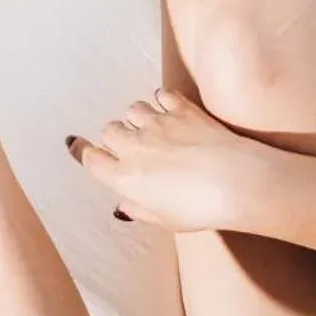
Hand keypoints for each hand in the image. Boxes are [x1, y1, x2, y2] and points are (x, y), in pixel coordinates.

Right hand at [67, 88, 273, 233]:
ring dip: (137, 117)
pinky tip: (168, 108)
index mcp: (126, 178)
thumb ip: (141, 210)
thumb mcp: (167, 221)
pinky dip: (161, 100)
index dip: (83, 151)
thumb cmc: (203, 209)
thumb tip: (125, 206)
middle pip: (109, 130)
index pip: (91, 158)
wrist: (237, 183)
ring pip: (132, 109)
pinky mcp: (181, 109)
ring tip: (151, 127)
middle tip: (131, 147)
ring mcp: (157, 124)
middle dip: (115, 137)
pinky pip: (160, 95)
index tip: (78, 145)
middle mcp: (135, 147)